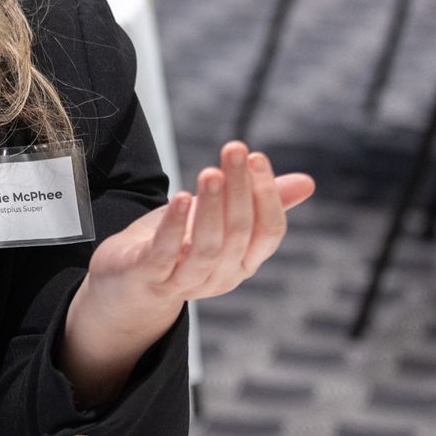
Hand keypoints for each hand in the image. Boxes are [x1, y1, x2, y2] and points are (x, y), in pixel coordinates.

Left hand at [70, 143, 314, 367]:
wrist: (126, 286)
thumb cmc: (177, 247)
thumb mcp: (218, 220)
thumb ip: (259, 202)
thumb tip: (308, 182)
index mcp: (244, 261)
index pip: (269, 231)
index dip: (267, 195)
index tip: (256, 157)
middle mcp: (222, 275)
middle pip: (240, 232)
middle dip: (239, 188)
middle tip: (235, 150)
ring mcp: (186, 281)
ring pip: (209, 247)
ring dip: (212, 206)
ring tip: (211, 172)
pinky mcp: (151, 277)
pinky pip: (166, 254)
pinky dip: (174, 226)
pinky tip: (180, 198)